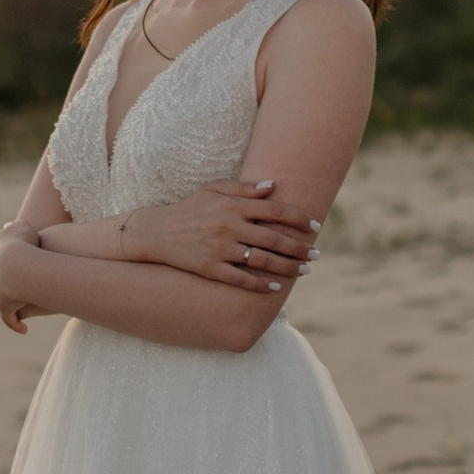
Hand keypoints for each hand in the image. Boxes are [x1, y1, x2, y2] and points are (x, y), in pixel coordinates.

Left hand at [0, 226, 34, 333]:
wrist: (18, 263)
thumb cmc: (27, 242)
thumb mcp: (25, 228)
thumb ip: (22, 227)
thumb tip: (21, 229)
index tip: (2, 259)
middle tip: (5, 282)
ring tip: (8, 306)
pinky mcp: (5, 304)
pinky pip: (9, 317)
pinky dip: (15, 324)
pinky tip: (23, 329)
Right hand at [120, 180, 319, 289]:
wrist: (157, 231)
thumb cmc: (190, 209)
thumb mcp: (214, 190)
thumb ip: (244, 188)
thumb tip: (273, 186)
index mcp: (233, 206)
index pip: (276, 211)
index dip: (300, 219)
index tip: (316, 227)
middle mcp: (229, 226)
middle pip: (274, 239)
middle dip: (300, 248)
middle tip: (315, 254)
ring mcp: (220, 248)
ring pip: (263, 260)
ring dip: (288, 267)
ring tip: (303, 271)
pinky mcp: (210, 267)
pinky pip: (242, 279)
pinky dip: (261, 284)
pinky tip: (277, 287)